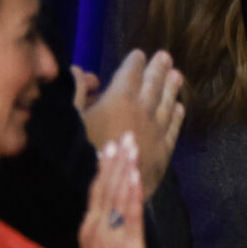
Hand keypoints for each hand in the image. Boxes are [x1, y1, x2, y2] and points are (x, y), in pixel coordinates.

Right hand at [75, 50, 185, 194]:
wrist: (98, 193)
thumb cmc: (75, 152)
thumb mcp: (67, 117)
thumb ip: (75, 91)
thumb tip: (82, 72)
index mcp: (119, 99)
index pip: (131, 74)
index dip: (135, 63)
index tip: (140, 54)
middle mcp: (142, 111)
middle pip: (153, 85)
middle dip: (158, 69)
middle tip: (165, 56)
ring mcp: (156, 133)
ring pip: (167, 104)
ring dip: (172, 88)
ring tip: (177, 76)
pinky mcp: (163, 154)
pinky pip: (173, 130)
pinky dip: (176, 117)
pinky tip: (179, 109)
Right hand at [75, 135, 148, 247]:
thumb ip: (103, 229)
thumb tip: (113, 209)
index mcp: (89, 228)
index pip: (96, 191)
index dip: (103, 168)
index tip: (109, 146)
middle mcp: (97, 227)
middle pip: (105, 187)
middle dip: (116, 160)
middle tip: (124, 136)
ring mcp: (111, 235)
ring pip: (117, 195)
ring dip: (125, 169)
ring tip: (131, 146)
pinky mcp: (128, 245)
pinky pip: (130, 214)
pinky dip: (132, 192)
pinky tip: (135, 175)